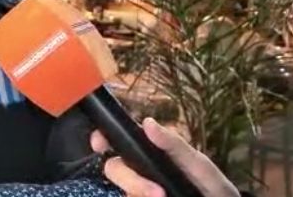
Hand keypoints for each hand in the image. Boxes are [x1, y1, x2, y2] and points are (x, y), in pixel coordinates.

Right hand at [90, 117, 238, 196]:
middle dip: (130, 180)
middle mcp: (140, 170)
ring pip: (122, 190)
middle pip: (114, 167)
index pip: (118, 139)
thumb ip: (174, 145)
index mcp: (151, 151)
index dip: (102, 137)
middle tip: (158, 193)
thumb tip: (147, 122)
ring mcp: (139, 190)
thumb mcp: (198, 165)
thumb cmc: (212, 187)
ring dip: (138, 192)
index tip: (99, 144)